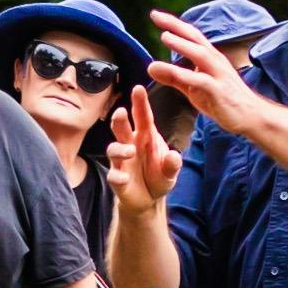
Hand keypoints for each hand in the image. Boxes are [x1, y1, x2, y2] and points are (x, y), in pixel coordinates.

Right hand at [105, 88, 185, 216]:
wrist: (149, 199)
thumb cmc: (158, 175)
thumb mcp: (171, 170)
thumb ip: (172, 164)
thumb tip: (174, 157)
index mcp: (146, 137)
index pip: (142, 117)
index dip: (139, 103)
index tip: (138, 88)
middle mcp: (131, 145)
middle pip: (121, 128)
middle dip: (119, 119)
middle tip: (121, 112)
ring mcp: (122, 162)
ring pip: (113, 149)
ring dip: (120, 149)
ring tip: (130, 151)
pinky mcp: (117, 179)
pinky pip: (114, 175)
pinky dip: (117, 176)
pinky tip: (124, 178)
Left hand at [142, 15, 265, 138]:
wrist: (251, 116)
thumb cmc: (222, 100)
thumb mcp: (193, 88)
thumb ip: (173, 77)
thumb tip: (150, 67)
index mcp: (210, 58)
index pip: (191, 35)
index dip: (174, 24)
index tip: (155, 14)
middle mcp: (215, 61)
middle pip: (195, 38)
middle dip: (176, 25)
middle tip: (155, 15)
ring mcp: (219, 75)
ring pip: (200, 55)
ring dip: (182, 45)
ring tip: (164, 36)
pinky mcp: (220, 92)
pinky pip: (203, 81)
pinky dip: (187, 75)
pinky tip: (174, 72)